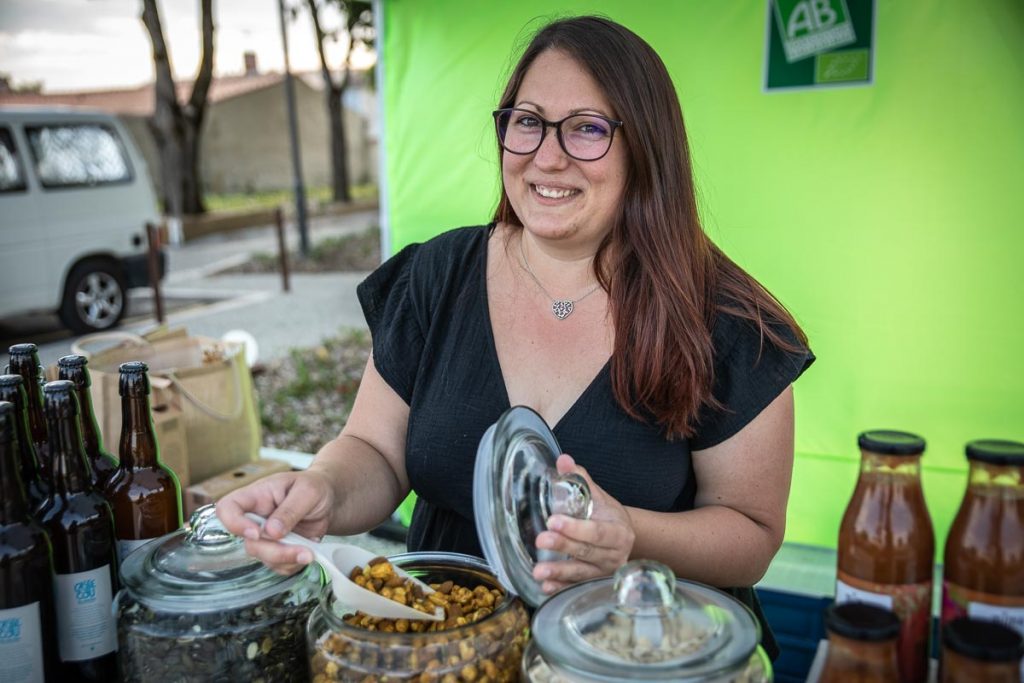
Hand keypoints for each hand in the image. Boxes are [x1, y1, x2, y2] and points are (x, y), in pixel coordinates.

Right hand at [216, 470, 335, 574]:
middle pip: (249, 543)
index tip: (256, 533)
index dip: (234, 524)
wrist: (329, 499)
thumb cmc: (314, 486)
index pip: (227, 508)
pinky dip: (294, 564)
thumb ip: (289, 509)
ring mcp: (265, 536)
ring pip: (263, 557)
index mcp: (256, 496)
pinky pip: (278, 565)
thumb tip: (271, 532)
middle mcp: (256, 518)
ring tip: (310, 553)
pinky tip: (308, 551)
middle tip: (302, 550)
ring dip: (287, 559)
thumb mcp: (307, 491)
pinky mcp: (277, 549)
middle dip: (275, 551)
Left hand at [532, 454, 635, 593]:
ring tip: (538, 571)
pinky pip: (576, 587)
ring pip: (581, 573)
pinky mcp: (594, 583)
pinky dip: (561, 587)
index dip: (576, 528)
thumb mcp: (599, 496)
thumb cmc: (607, 515)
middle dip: (563, 546)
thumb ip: (580, 479)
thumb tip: (563, 459)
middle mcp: (614, 555)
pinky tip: (545, 587)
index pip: (597, 531)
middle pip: (587, 552)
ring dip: (559, 573)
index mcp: (618, 532)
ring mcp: (605, 572)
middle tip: (541, 540)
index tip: (553, 521)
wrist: (624, 538)